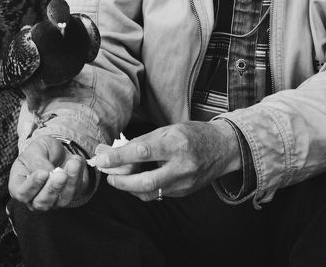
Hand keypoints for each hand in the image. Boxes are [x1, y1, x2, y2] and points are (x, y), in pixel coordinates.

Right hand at [8, 135, 92, 210]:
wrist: (57, 151)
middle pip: (41, 202)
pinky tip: (77, 162)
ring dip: (68, 183)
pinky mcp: (67, 197)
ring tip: (73, 164)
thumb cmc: (40, 151)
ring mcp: (51, 201)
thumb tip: (48, 173)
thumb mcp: (35, 149)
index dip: (32, 185)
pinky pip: (74, 192)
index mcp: (18, 185)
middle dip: (52, 188)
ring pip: (60, 201)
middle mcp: (33, 198)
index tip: (43, 173)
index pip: (21, 193)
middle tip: (60, 173)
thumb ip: (38, 162)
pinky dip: (77, 177)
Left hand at [87, 121, 240, 200]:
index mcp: (176, 144)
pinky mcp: (184, 192)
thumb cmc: (192, 135)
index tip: (102, 159)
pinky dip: (143, 189)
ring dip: (130, 187)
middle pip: (145, 181)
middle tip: (109, 177)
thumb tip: (116, 152)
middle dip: (122, 182)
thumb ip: (143, 142)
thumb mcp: (168, 130)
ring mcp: (184, 182)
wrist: (223, 149)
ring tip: (120, 178)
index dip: (119, 157)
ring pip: (149, 192)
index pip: (142, 152)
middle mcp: (181, 166)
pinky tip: (137, 181)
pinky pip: (157, 194)